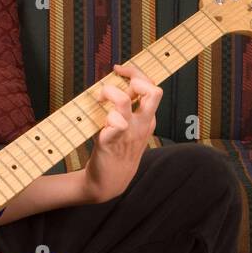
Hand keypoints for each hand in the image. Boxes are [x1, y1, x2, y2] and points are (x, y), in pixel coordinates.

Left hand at [83, 63, 162, 203]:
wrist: (108, 182)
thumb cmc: (115, 150)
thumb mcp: (127, 127)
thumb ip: (125, 108)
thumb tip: (114, 83)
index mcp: (147, 119)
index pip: (152, 87)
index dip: (136, 72)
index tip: (119, 69)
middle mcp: (142, 124)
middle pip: (152, 91)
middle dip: (134, 75)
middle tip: (117, 75)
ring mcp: (128, 133)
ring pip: (123, 101)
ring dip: (108, 92)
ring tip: (100, 98)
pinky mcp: (111, 141)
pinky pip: (112, 122)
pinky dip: (105, 116)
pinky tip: (99, 121)